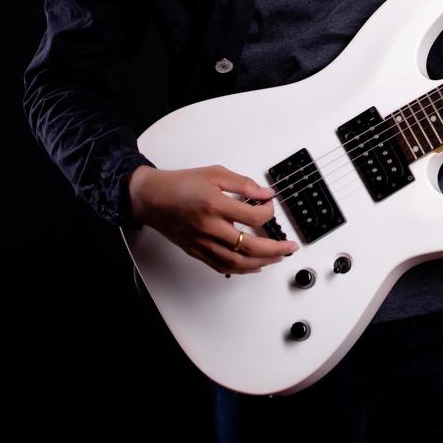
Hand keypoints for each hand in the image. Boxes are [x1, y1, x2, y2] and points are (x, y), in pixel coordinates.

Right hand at [129, 164, 298, 274]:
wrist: (152, 198)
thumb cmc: (181, 184)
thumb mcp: (215, 173)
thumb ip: (243, 184)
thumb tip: (265, 193)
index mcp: (215, 205)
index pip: (253, 216)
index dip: (269, 211)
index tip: (270, 204)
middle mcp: (210, 228)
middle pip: (249, 246)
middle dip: (275, 249)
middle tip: (290, 247)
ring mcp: (203, 243)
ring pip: (237, 261)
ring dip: (262, 262)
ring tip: (278, 258)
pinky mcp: (197, 251)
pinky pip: (222, 266)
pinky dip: (241, 269)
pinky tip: (254, 267)